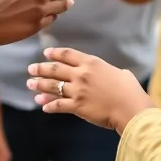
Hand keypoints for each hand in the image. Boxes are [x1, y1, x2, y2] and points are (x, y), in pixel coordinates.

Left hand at [26, 48, 154, 132]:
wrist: (130, 108)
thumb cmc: (130, 90)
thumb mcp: (119, 73)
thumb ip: (107, 71)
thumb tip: (108, 73)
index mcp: (91, 63)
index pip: (67, 54)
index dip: (55, 53)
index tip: (45, 53)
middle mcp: (81, 74)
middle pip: (55, 69)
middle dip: (41, 68)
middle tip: (30, 69)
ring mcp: (77, 90)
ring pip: (52, 86)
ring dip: (39, 85)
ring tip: (30, 84)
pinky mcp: (77, 106)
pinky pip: (58, 105)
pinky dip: (49, 105)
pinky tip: (43, 105)